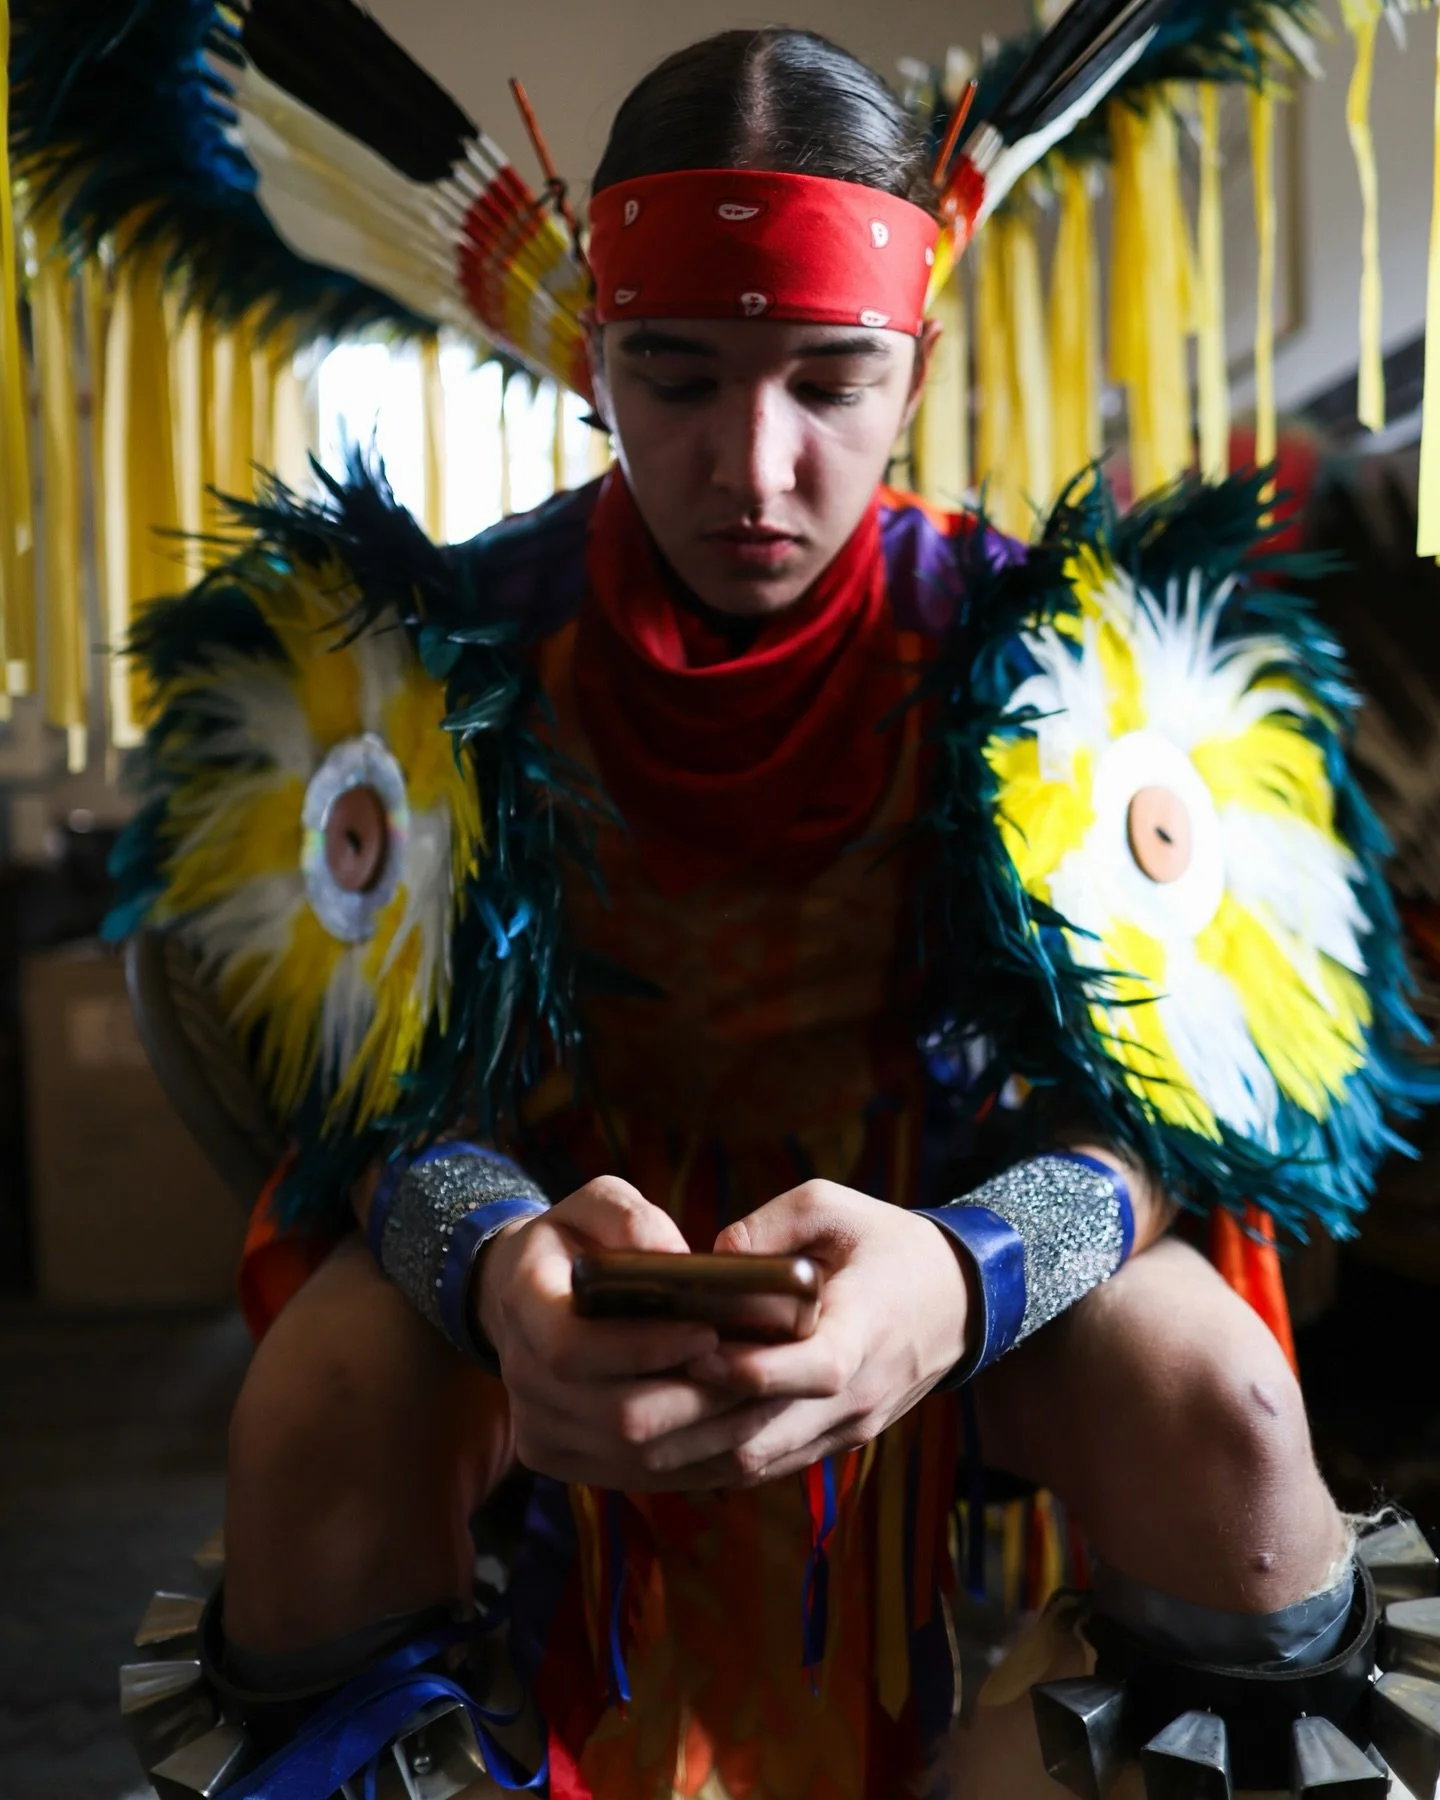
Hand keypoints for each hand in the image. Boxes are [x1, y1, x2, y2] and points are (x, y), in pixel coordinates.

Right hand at [475, 1176, 752, 1489]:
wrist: (523, 1294)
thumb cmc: (574, 1240)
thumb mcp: (595, 1204)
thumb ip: (630, 1218)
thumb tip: (679, 1259)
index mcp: (524, 1304)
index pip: (575, 1349)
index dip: (646, 1348)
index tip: (709, 1331)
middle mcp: (521, 1376)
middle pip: (618, 1416)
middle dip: (697, 1399)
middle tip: (759, 1372)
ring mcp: (537, 1428)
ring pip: (637, 1456)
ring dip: (709, 1434)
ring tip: (763, 1399)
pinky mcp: (561, 1459)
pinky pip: (640, 1476)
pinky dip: (698, 1458)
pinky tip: (738, 1427)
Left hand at [638, 1181, 971, 1487]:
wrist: (956, 1301)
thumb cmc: (886, 1243)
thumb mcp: (835, 1207)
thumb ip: (772, 1224)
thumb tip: (712, 1254)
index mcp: (869, 1327)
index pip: (816, 1368)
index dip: (755, 1369)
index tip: (698, 1349)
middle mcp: (859, 1392)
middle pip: (770, 1429)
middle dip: (694, 1420)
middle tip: (625, 1398)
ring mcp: (848, 1427)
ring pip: (760, 1460)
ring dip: (693, 1451)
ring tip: (625, 1426)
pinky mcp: (834, 1444)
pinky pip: (767, 1466)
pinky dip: (712, 1461)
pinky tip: (661, 1445)